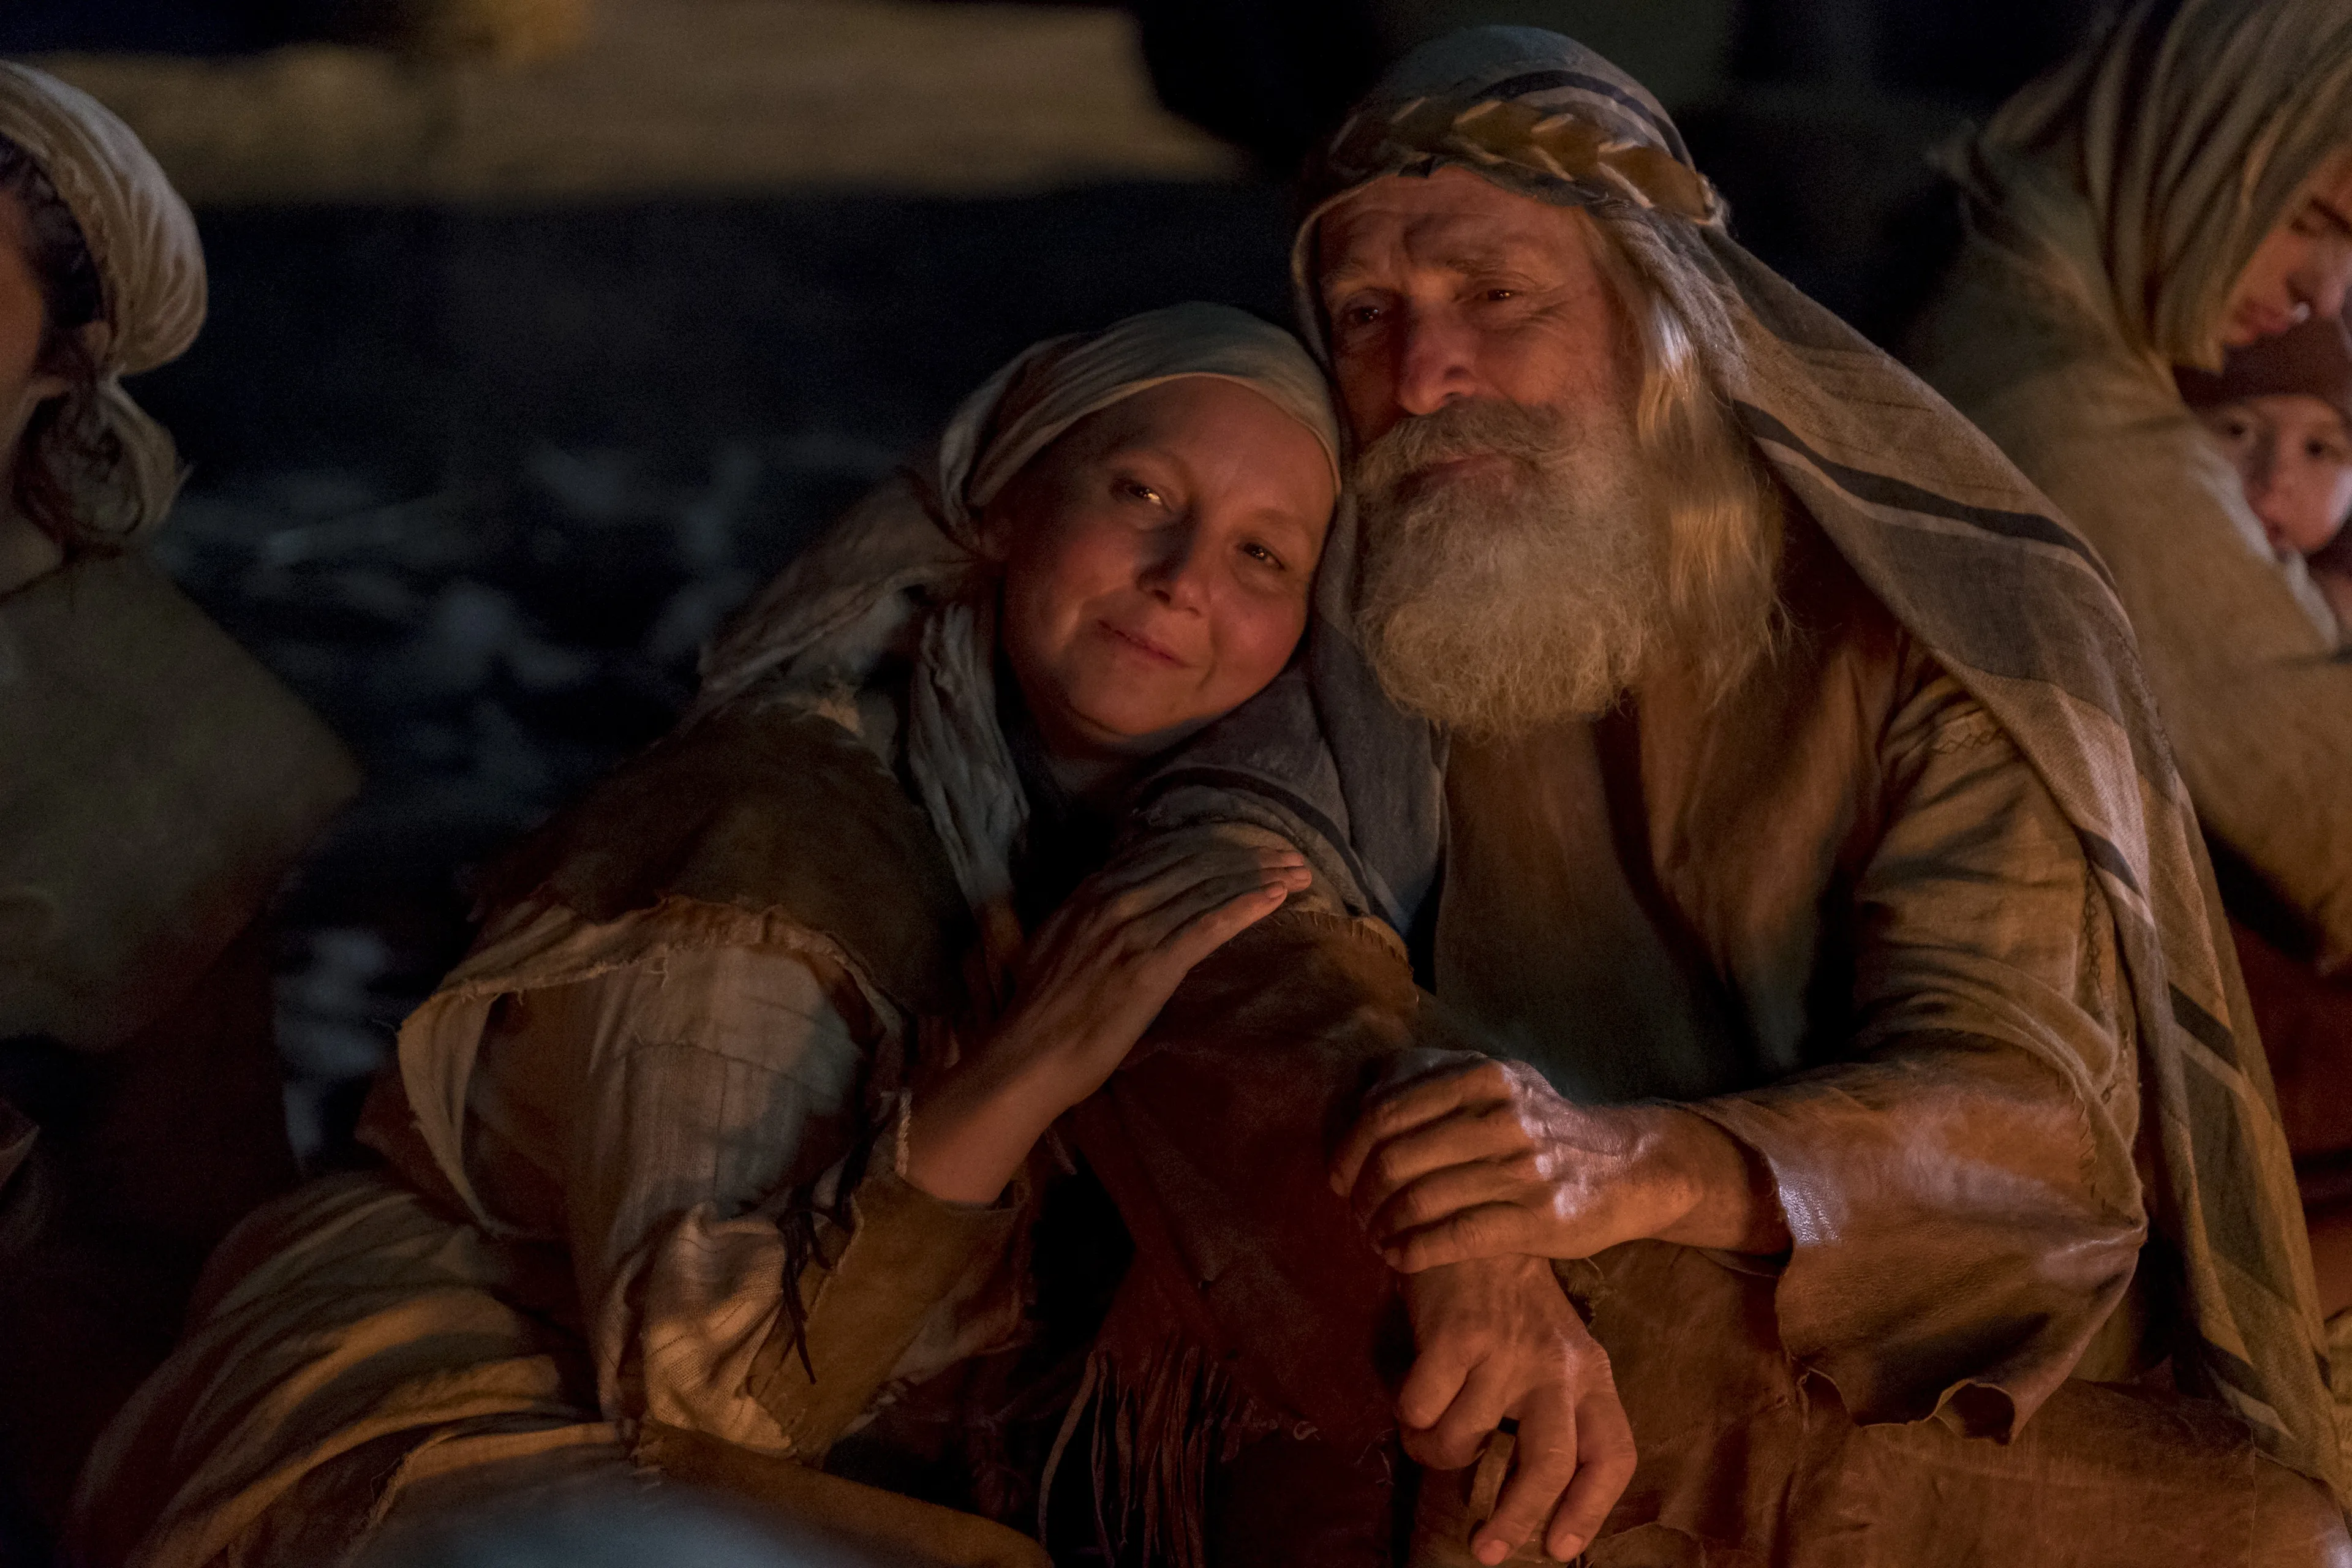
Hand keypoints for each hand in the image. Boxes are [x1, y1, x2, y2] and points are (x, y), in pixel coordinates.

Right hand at [902, 838, 1309, 1202]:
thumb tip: (1116, 906)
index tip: (1250, 846)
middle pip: (1194, 864)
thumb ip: (1088, 918)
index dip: (1212, 845)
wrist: (1027, 1058)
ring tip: (1298, 872)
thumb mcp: (1057, 947)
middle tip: (1291, 855)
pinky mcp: (1150, 967)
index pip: (1163, 853)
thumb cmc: (1042, 1014)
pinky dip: (1245, 908)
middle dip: (1247, 856)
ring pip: (1206, 890)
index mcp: (1090, 894)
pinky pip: (1207, 927)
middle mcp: (1112, 902)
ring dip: (1258, 877)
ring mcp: (1132, 932)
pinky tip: (1277, 898)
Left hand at [1331, 1059, 1787, 1269]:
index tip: (1338, 1176)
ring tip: (1375, 1237)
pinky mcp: (1536, 1218)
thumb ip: (1438, 1079)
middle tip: (1355, 1213)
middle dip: (1360, 1193)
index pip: (1383, 1111)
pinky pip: (1451, 1238)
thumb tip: (1367, 1082)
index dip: (1348, 1149)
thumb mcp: (1501, 1084)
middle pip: (1393, 1157)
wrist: (1630, 1168)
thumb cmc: (1547, 1129)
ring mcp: (1521, 1168)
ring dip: (1382, 1226)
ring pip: (1418, 1200)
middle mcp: (1500, 1115)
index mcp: (1481, 1075)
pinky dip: (1410, 1252)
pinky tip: (1399, 1258)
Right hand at [1401, 1255, 1634, 1563]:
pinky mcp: (1457, 1335)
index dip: (1590, 1509)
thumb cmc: (1508, 1302)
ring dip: (1435, 1449)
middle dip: (1515, 1518)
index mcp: (1590, 1373)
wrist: (1471, 1223)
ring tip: (1427, 1435)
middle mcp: (1556, 1365)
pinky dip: (1409, 1416)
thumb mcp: (1553, 1351)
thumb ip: (1552, 1411)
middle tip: (1484, 1549)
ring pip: (1465, 1439)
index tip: (1557, 1549)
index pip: (1612, 1454)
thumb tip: (1529, 1498)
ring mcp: (1507, 1350)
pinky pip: (1423, 1409)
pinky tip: (1412, 1398)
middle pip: (1550, 1464)